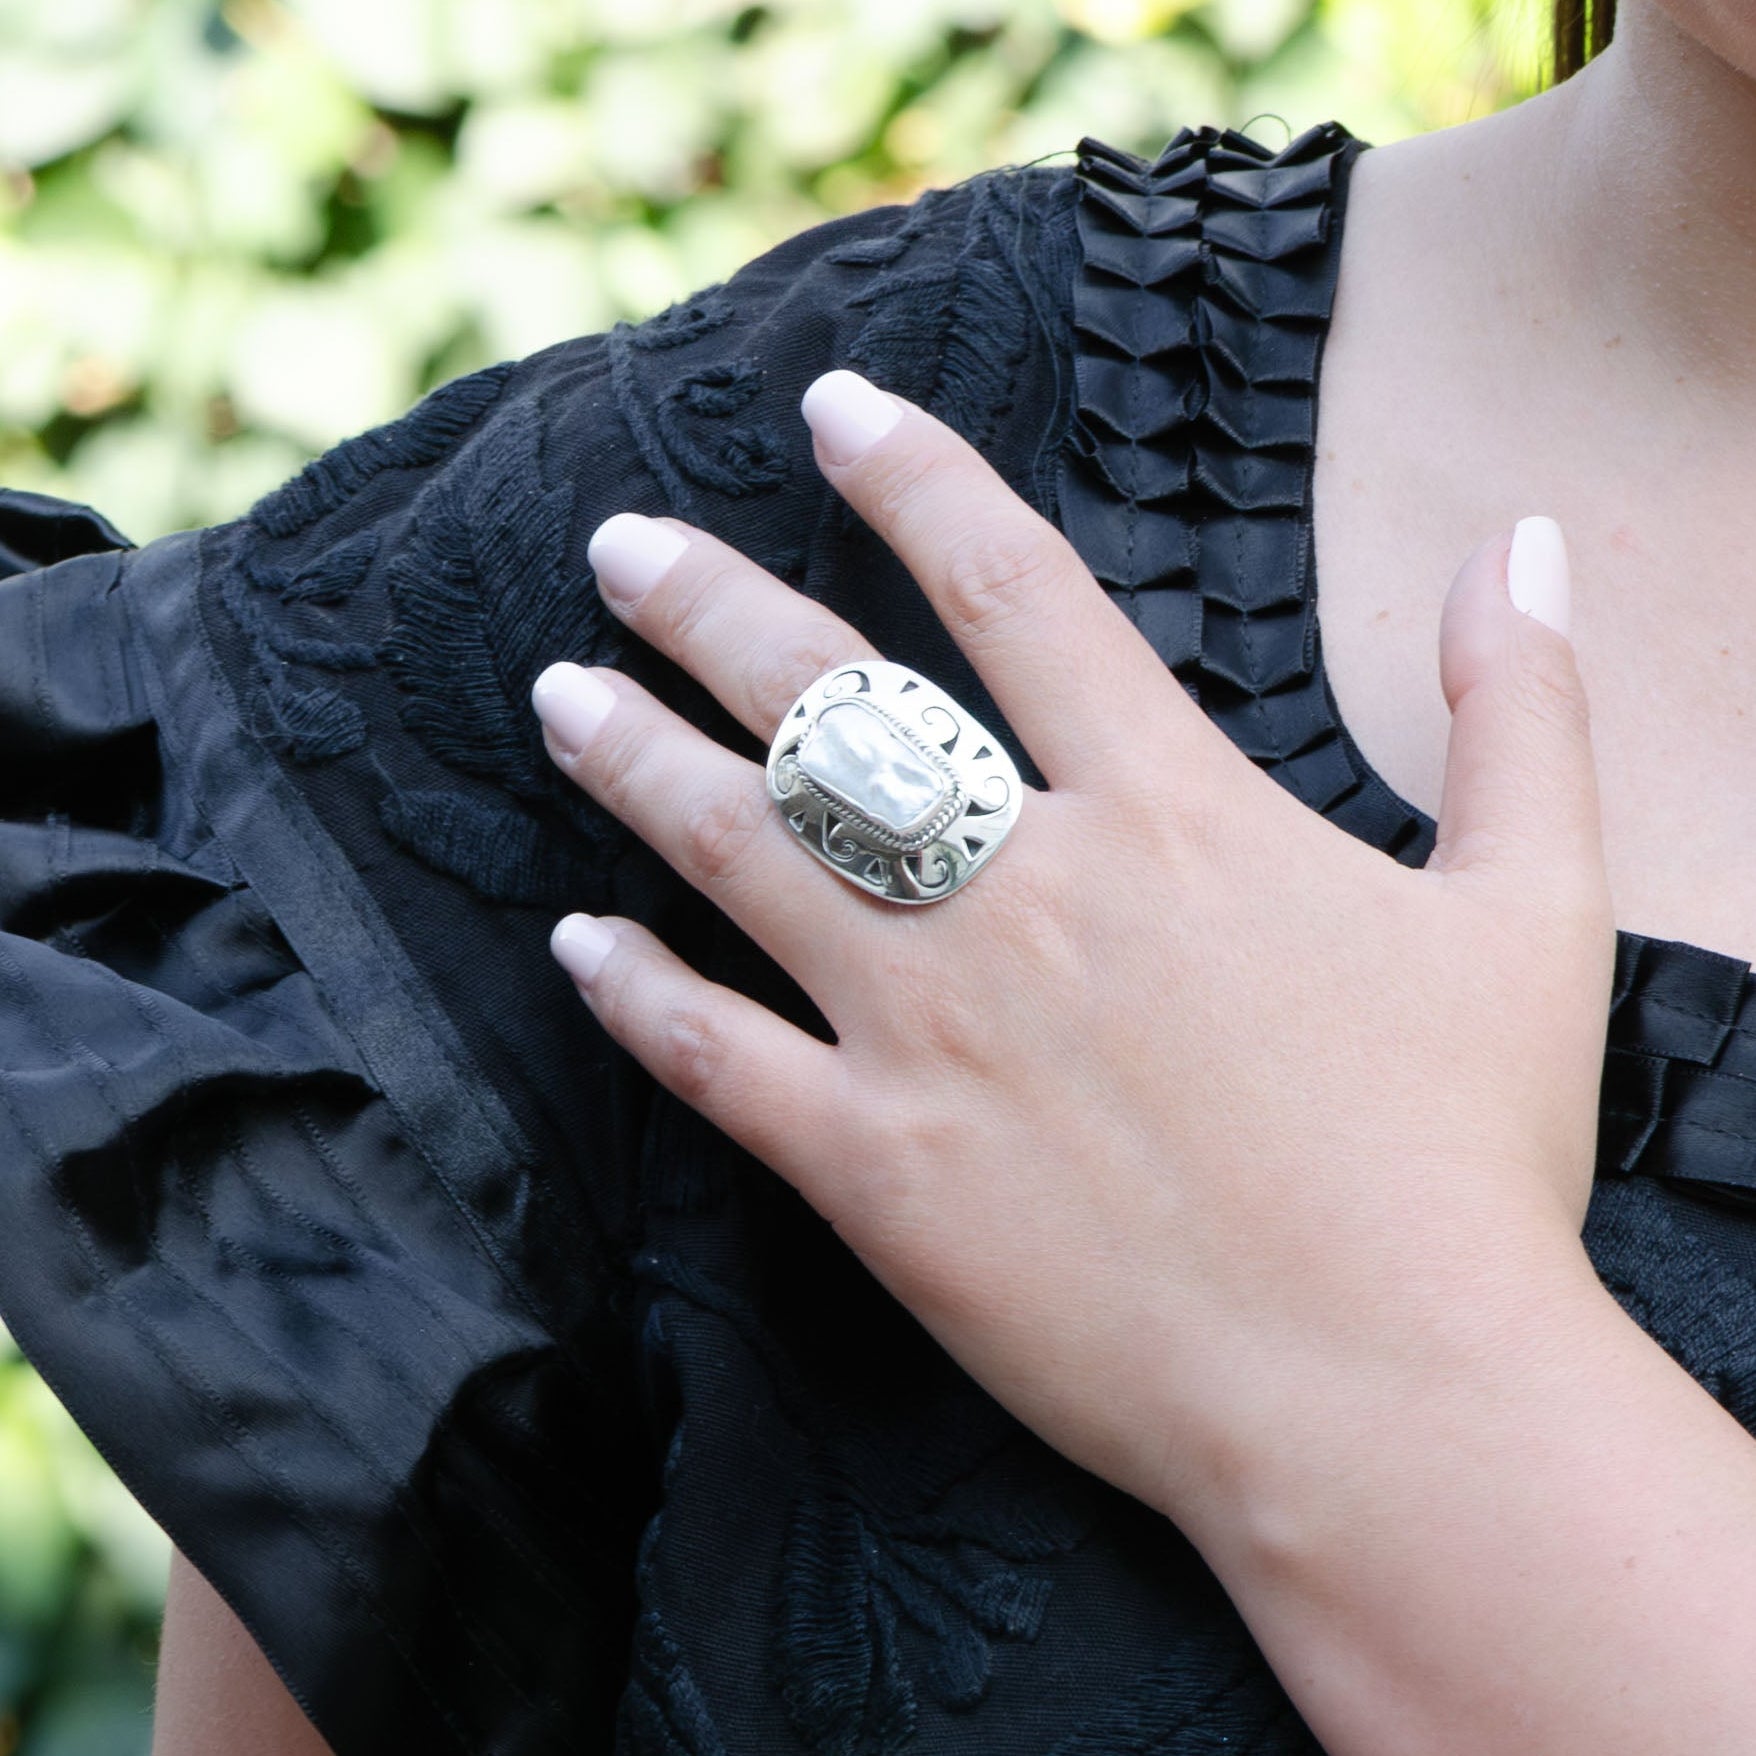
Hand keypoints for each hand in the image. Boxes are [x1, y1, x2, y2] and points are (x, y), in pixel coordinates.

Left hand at [529, 367, 1616, 1534]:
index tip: (832, 408)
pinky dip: (636, 998)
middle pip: (828, 703)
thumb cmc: (1470, 1161)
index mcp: (1167, 816)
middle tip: (619, 545)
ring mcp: (930, 1033)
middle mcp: (1023, 895)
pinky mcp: (879, 1173)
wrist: (1391, 1400)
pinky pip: (718, 1062)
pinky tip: (572, 946)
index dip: (914, 478)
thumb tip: (1532, 542)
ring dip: (634, 760)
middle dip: (709, 604)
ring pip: (739, 854)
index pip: (1012, 588)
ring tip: (557, 695)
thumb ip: (1521, 710)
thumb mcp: (1536, 910)